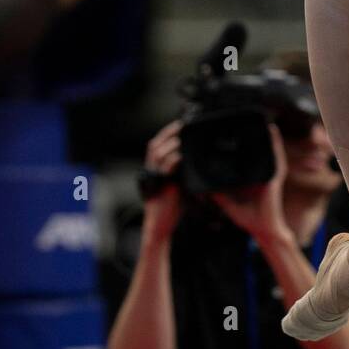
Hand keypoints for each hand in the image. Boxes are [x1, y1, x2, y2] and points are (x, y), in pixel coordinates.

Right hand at [141, 119, 183, 240]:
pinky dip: (175, 159)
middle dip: (169, 133)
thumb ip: (183, 169)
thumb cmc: (171, 205)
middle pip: (155, 144)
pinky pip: (166, 168)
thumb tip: (196, 156)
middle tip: (184, 125)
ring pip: (159, 153)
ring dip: (173, 143)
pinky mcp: (162, 185)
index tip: (181, 123)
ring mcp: (155, 177)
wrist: (161, 226)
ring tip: (185, 137)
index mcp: (154, 168)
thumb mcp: (178, 183)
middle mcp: (151, 170)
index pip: (156, 144)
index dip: (167, 132)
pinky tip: (184, 154)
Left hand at [210, 122, 290, 242]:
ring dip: (266, 136)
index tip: (234, 135)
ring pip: (269, 150)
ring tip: (261, 120)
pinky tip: (272, 131)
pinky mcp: (274, 178)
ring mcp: (270, 175)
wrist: (264, 230)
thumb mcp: (228, 204)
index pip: (248, 160)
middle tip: (247, 122)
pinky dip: (275, 143)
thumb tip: (204, 186)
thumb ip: (218, 195)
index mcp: (253, 180)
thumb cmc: (250, 219)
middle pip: (259, 152)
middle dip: (255, 138)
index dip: (242, 148)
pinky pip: (276, 157)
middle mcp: (262, 175)